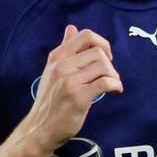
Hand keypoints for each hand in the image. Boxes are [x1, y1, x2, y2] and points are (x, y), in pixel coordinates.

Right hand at [27, 25, 122, 149]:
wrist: (40, 129)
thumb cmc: (50, 101)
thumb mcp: (52, 71)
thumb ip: (64, 49)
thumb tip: (71, 28)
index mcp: (57, 57)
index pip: (85, 35)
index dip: (102, 43)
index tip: (105, 57)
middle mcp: (62, 66)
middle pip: (98, 51)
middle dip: (110, 63)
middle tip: (109, 76)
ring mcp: (69, 81)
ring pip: (103, 66)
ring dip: (114, 75)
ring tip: (112, 84)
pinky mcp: (79, 97)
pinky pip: (105, 82)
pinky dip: (116, 85)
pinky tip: (115, 91)